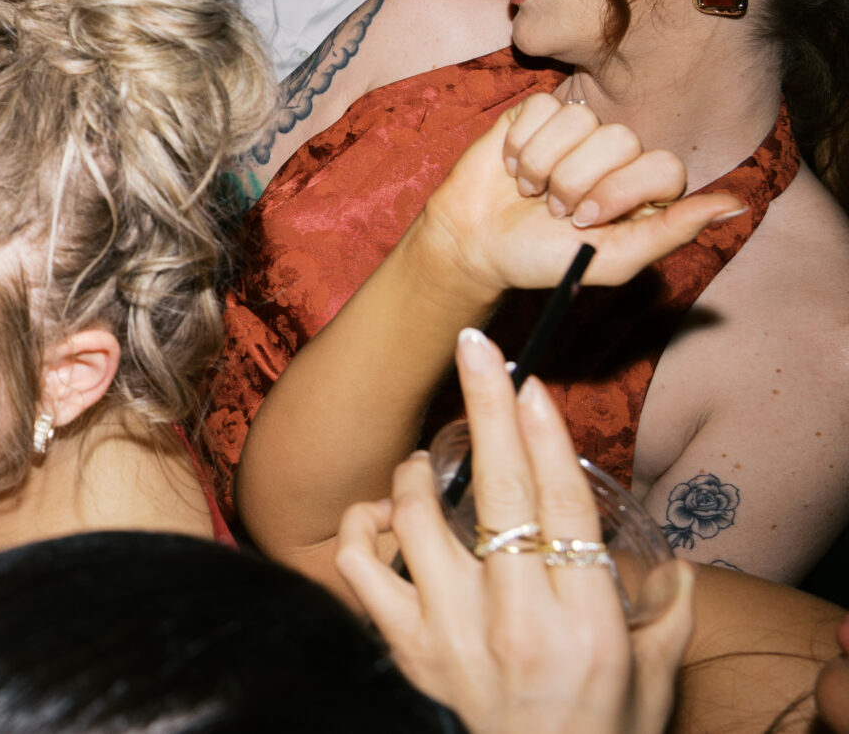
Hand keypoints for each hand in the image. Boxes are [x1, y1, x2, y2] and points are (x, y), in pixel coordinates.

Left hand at [336, 330, 693, 733]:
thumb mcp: (651, 680)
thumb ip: (663, 615)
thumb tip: (673, 562)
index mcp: (584, 619)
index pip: (563, 506)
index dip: (544, 436)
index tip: (530, 383)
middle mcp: (515, 619)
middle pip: (497, 491)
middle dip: (487, 407)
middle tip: (476, 350)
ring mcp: (450, 632)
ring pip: (414, 517)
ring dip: (416, 476)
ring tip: (426, 467)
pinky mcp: (402, 647)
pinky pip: (357, 566)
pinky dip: (360, 530)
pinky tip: (378, 522)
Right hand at [412, 94, 743, 301]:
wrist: (476, 243)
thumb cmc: (544, 259)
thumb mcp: (613, 258)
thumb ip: (673, 230)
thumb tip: (737, 205)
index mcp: (645, 189)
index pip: (663, 166)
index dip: (621, 190)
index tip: (586, 221)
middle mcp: (617, 155)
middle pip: (621, 139)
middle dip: (576, 180)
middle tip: (554, 210)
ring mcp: (577, 131)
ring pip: (579, 120)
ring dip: (543, 164)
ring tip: (530, 191)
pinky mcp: (536, 113)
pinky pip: (541, 107)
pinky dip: (520, 144)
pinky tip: (513, 167)